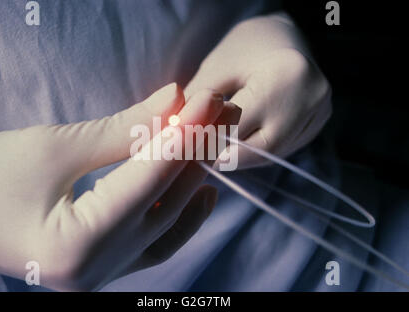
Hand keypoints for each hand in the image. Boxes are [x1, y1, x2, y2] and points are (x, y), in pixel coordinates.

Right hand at [0, 83, 239, 290]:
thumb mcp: (55, 146)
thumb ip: (122, 128)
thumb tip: (175, 100)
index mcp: (76, 245)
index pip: (150, 180)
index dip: (183, 135)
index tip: (207, 100)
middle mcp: (95, 272)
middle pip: (167, 204)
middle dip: (196, 152)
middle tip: (219, 113)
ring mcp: (100, 276)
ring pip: (169, 228)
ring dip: (193, 181)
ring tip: (214, 144)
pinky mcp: (101, 267)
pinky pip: (155, 244)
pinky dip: (180, 215)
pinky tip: (199, 190)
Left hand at [185, 14, 331, 168]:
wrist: (286, 34)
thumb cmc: (246, 45)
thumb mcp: (216, 68)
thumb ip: (198, 104)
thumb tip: (176, 135)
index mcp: (283, 78)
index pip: (237, 126)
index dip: (207, 140)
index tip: (183, 147)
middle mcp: (309, 99)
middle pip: (258, 148)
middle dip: (224, 156)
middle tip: (198, 156)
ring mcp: (319, 113)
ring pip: (270, 154)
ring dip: (240, 157)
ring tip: (214, 153)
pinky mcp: (318, 122)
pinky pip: (283, 149)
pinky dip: (257, 151)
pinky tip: (238, 146)